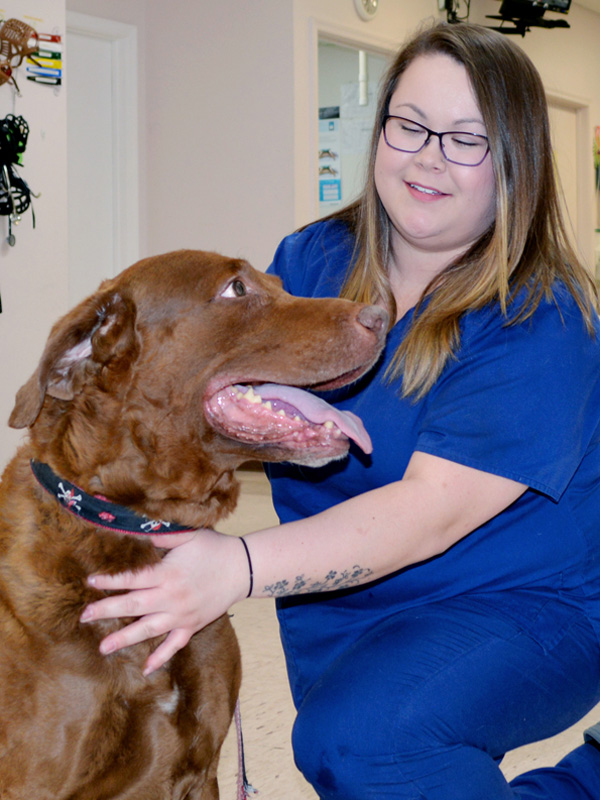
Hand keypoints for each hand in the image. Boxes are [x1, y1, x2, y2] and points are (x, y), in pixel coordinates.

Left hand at [79, 529, 248, 674]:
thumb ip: (160, 536)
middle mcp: (172, 598)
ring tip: (103, 647)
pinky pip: (174, 644)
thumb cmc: (213, 548)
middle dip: (107, 611)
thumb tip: (134, 531)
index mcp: (168, 574)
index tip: (90, 582)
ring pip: (149, 630)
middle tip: (84, 617)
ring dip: (125, 639)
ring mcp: (182, 615)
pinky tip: (146, 668)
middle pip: (134, 607)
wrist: (242, 568)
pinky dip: (161, 657)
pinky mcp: (192, 625)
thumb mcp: (187, 535)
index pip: (133, 579)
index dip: (110, 581)